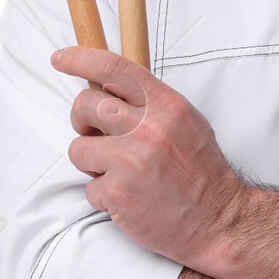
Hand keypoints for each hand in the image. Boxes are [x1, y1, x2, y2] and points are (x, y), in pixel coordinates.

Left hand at [56, 46, 247, 267]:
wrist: (219, 220)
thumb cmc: (201, 172)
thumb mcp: (186, 122)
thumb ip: (150, 102)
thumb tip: (110, 88)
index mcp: (166, 105)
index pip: (114, 67)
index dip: (79, 58)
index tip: (60, 59)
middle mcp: (148, 128)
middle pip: (85, 104)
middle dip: (81, 120)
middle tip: (94, 134)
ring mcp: (130, 160)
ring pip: (78, 147)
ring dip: (91, 162)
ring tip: (117, 173)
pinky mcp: (118, 192)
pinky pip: (88, 187)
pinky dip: (103, 196)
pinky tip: (129, 199)